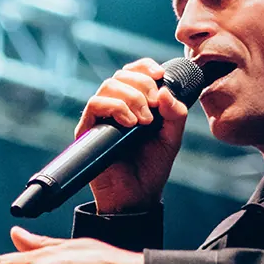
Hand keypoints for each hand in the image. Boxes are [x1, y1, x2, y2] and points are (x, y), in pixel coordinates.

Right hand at [75, 57, 187, 213]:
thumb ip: (175, 114)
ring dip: (131, 97)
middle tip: (154, 108)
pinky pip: (95, 105)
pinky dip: (115, 107)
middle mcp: (116, 106)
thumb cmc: (152, 168)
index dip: (145, 66)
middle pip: (122, 75)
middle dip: (142, 85)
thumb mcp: (172, 138)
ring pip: (108, 85)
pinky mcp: (88, 130)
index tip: (160, 75)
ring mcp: (101, 117)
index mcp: (135, 103)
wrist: (136, 197)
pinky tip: (129, 122)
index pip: (134, 71)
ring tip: (144, 121)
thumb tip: (166, 90)